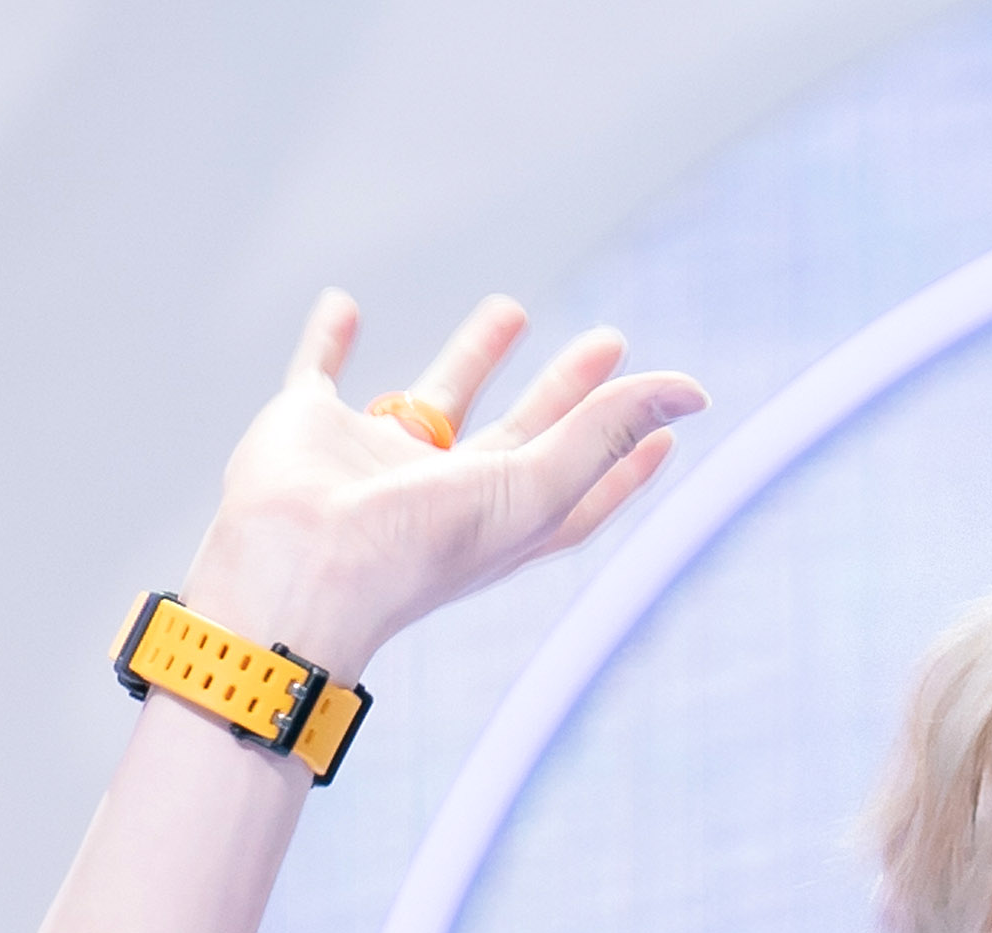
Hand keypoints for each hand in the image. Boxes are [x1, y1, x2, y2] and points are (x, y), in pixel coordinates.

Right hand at [188, 287, 704, 678]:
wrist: (300, 567)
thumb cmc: (415, 548)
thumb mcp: (532, 486)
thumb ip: (606, 430)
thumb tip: (692, 391)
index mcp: (499, 521)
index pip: (580, 482)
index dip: (624, 455)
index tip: (665, 424)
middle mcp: (443, 494)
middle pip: (522, 435)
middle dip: (565, 391)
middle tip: (606, 342)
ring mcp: (373, 461)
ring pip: (435, 399)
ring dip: (473, 356)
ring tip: (513, 308)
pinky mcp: (308, 428)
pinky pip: (319, 370)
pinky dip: (330, 339)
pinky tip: (345, 305)